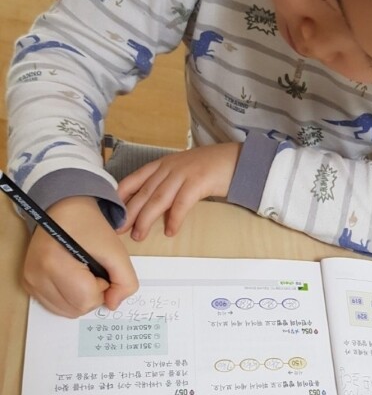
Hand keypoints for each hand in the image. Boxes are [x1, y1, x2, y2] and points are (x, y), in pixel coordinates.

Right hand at [22, 196, 138, 316]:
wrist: (65, 210)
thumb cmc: (90, 228)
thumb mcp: (117, 252)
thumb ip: (125, 282)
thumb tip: (112, 305)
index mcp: (54, 263)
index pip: (87, 299)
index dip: (102, 287)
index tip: (100, 267)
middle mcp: (37, 275)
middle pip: (77, 309)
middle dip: (93, 294)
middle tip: (92, 269)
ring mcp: (30, 281)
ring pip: (67, 311)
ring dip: (82, 297)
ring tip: (81, 272)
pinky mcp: (29, 283)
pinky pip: (56, 306)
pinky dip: (70, 298)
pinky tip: (72, 278)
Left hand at [117, 143, 240, 240]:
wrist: (236, 159)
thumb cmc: (210, 168)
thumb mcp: (183, 171)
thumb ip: (167, 184)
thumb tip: (153, 207)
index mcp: (163, 164)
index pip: (135, 179)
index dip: (121, 195)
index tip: (111, 211)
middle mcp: (169, 167)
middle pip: (144, 192)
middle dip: (130, 212)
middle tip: (119, 230)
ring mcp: (183, 173)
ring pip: (158, 198)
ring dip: (146, 219)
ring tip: (139, 235)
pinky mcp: (198, 181)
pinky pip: (182, 203)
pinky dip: (174, 218)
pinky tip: (170, 231)